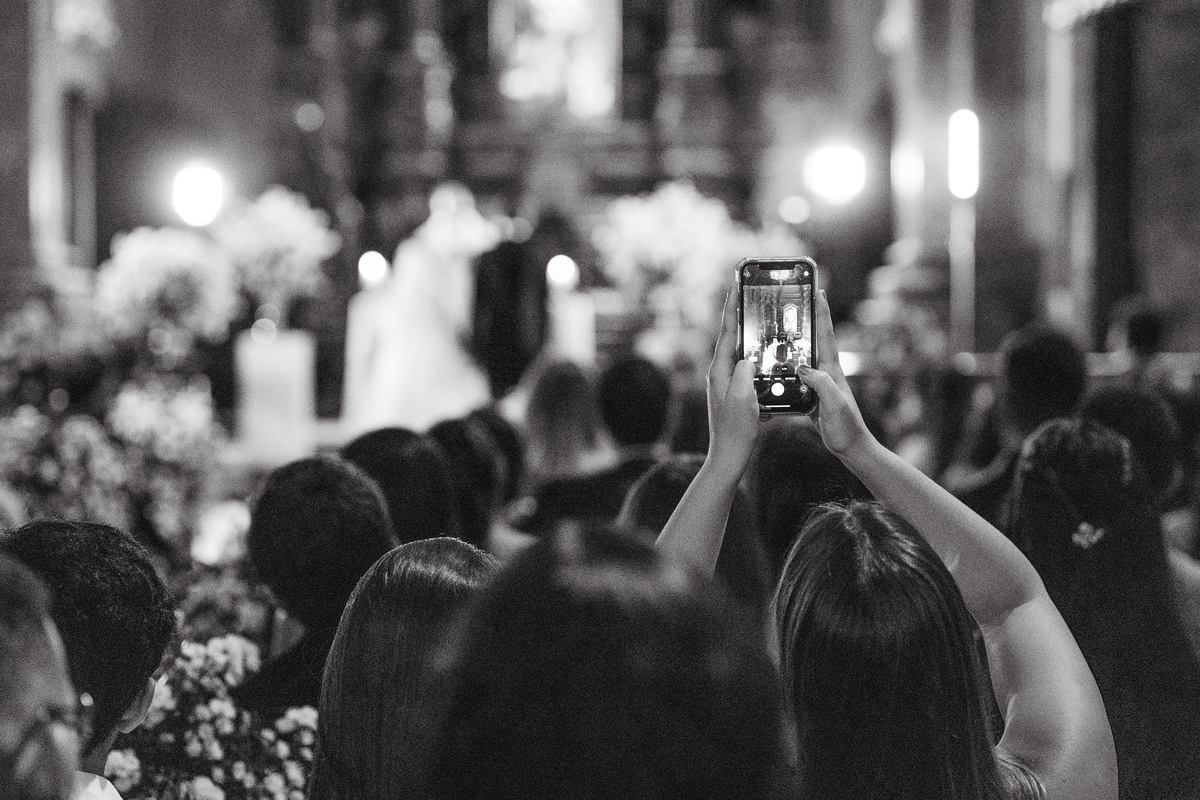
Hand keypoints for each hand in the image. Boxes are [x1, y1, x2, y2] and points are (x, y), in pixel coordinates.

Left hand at [706, 285, 758, 472]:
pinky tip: (765, 354)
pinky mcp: (734, 393)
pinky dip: (754, 355)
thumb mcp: (743, 398)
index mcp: (719, 371)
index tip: (736, 286)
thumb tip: (748, 358)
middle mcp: (719, 373)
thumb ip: (745, 373)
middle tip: (748, 294)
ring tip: (758, 316)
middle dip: (739, 314)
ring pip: (738, 351)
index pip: (727, 332)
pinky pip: (745, 367)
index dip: (732, 307)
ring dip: (747, 333)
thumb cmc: (736, 430)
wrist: (729, 456)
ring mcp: (725, 383)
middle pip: (731, 337)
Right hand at [797, 290, 871, 457]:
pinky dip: (788, 361)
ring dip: (796, 337)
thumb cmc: (846, 427)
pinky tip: (777, 360)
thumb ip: (820, 383)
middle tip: (797, 298)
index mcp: (832, 369)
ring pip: (805, 353)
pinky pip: (798, 372)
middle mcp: (826, 371)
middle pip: (815, 337)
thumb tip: (802, 367)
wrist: (851, 446)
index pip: (825, 334)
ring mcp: (819, 381)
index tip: (816, 290)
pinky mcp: (812, 393)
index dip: (821, 311)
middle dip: (808, 316)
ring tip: (782, 322)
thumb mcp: (834, 403)